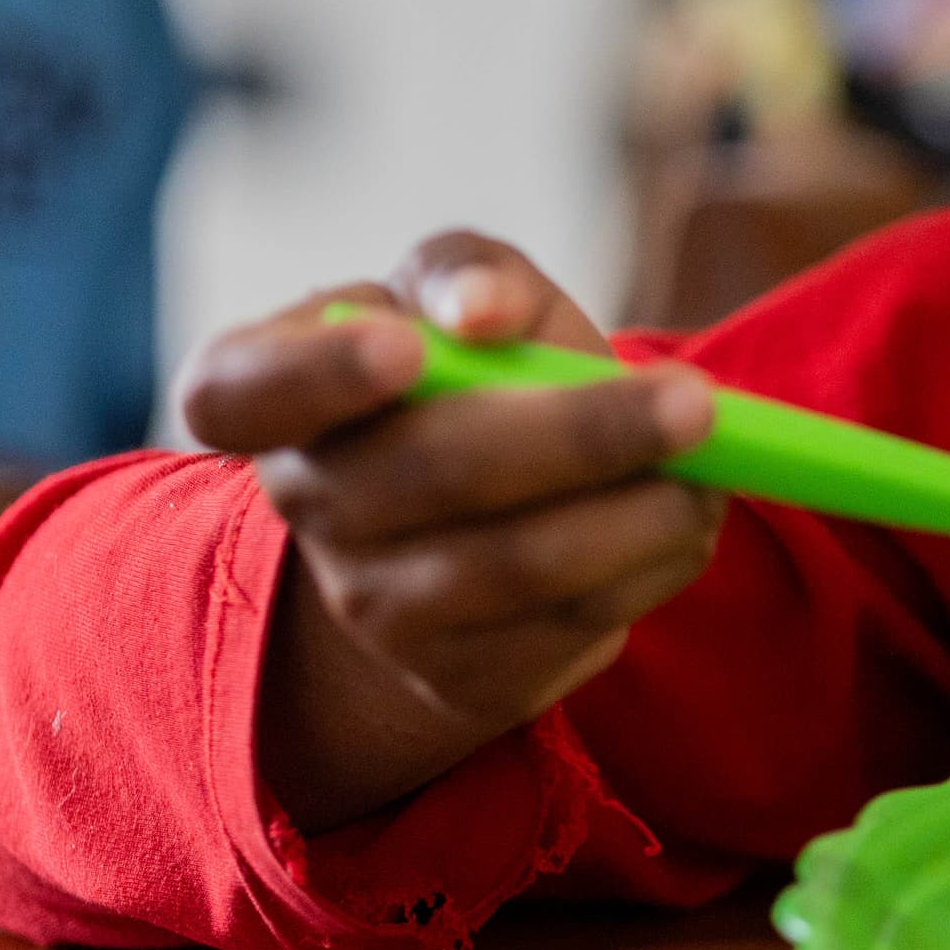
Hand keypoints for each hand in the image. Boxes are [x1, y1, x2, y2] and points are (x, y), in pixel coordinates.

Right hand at [180, 233, 723, 832]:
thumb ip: (467, 273)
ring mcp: (377, 606)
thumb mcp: (457, 293)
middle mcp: (306, 506)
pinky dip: (651, 565)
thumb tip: (479, 310)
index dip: (314, 375)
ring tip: (713, 466)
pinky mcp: (462, 676)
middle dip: (579, 435)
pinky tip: (690, 517)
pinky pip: (569, 624)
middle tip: (694, 401)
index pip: (236, 394)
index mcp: (268, 394)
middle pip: (431, 475)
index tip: (409, 349)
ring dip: (637, 514)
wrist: (475, 516)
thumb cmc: (462, 371)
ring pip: (515, 566)